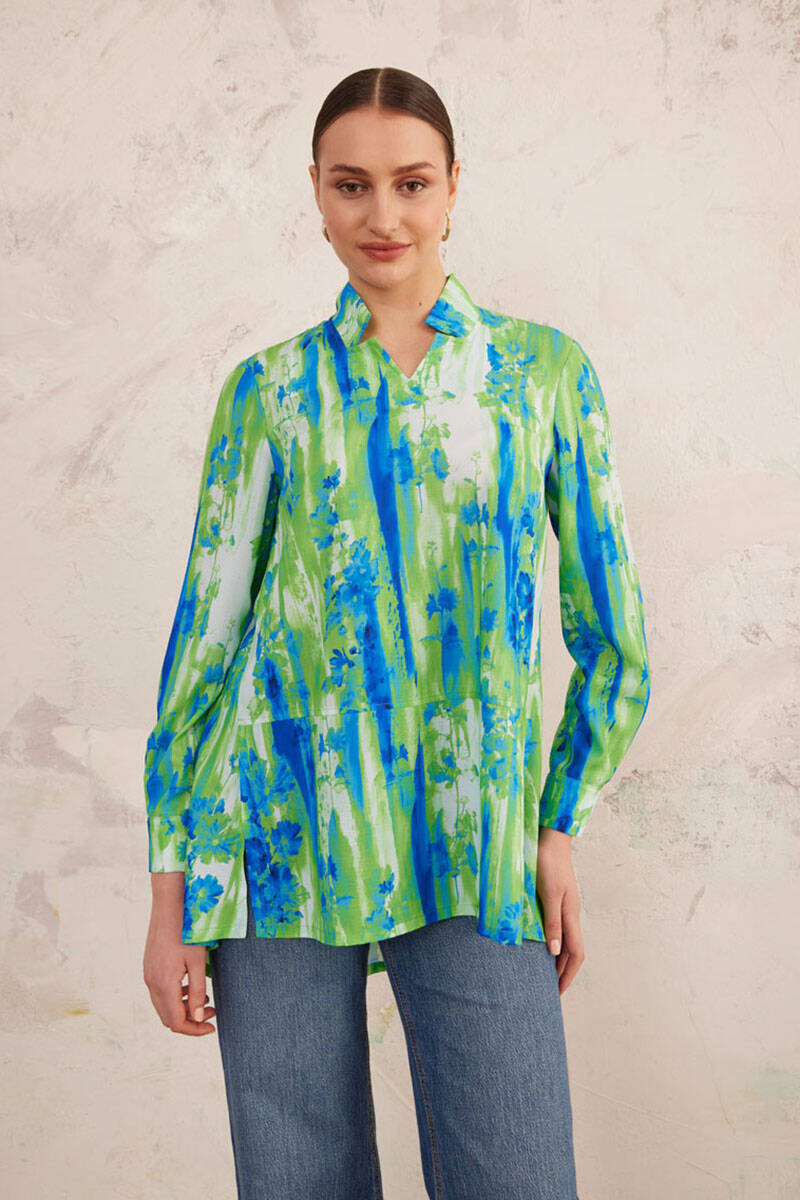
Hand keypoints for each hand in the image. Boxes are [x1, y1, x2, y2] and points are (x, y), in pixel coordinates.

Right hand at [143, 872, 216, 1035]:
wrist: (168, 906)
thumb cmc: (186, 931)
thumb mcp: (198, 962)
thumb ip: (198, 991)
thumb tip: (199, 1017)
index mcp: (164, 985)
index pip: (176, 1022)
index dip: (194, 1030)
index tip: (212, 1028)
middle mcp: (152, 983)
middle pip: (168, 1017)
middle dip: (191, 1021)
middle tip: (212, 1013)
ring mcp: (148, 975)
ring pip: (163, 1005)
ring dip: (184, 1008)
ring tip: (206, 998)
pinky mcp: (149, 967)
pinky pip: (160, 992)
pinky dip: (176, 997)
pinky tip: (192, 986)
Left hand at [536, 826, 584, 994]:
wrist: (550, 837)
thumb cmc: (548, 862)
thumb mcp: (549, 893)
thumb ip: (552, 922)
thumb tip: (555, 953)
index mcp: (571, 914)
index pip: (576, 953)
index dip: (568, 974)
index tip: (557, 992)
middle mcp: (571, 913)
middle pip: (573, 950)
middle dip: (564, 972)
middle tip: (550, 991)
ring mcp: (566, 906)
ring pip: (567, 940)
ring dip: (559, 959)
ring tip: (546, 974)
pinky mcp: (557, 898)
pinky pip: (559, 928)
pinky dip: (554, 943)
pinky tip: (543, 946)